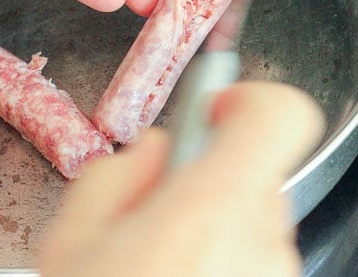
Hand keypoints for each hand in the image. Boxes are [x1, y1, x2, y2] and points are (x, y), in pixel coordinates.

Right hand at [38, 81, 323, 276]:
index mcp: (217, 208)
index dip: (253, 99)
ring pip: (260, 223)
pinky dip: (232, 263)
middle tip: (164, 217)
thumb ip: (117, 175)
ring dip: (221, 230)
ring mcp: (283, 275)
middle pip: (262, 174)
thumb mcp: (73, 246)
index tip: (217, 112)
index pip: (284, 115)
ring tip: (168, 268)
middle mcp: (267, 242)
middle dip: (216, 181)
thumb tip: (157, 153)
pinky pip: (263, 261)